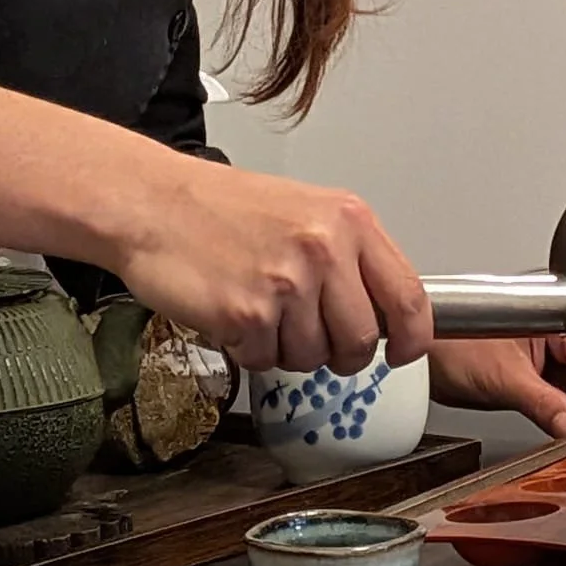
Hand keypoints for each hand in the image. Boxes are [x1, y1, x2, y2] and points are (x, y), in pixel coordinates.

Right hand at [110, 155, 433, 378]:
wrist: (152, 204)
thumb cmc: (222, 208)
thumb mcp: (305, 211)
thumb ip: (349, 257)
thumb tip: (387, 311)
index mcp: (347, 219)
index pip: (409, 296)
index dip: (413, 337)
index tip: (403, 351)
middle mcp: (324, 248)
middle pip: (363, 340)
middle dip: (338, 351)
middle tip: (306, 330)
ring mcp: (287, 283)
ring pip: (314, 358)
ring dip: (286, 347)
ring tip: (259, 305)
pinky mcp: (247, 314)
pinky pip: (266, 360)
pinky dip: (248, 348)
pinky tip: (231, 310)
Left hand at [427, 336, 565, 440]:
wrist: (418, 364)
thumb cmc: (448, 345)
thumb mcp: (503, 377)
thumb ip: (541, 401)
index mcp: (546, 313)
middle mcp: (544, 329)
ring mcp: (534, 351)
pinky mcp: (523, 372)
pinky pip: (551, 392)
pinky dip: (557, 409)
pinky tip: (563, 425)